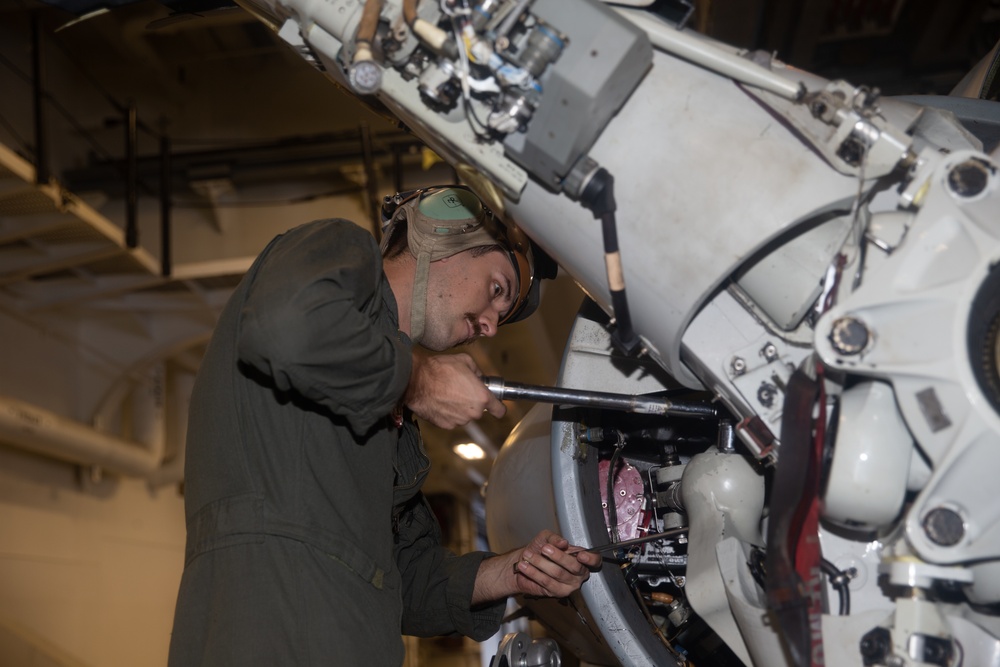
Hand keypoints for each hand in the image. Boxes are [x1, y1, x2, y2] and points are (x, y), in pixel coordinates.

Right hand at [404, 349, 505, 428]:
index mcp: (482, 397)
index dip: (498, 407)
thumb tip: (480, 379)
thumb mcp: (465, 361)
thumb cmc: (441, 369)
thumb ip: (478, 372)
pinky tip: (440, 401)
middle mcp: (473, 412)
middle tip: (461, 389)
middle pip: (479, 411)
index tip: (496, 406)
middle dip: (473, 402)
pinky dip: (447, 413)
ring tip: (447, 393)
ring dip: (460, 407)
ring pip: (464, 415)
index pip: (499, 411)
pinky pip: (451, 419)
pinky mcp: (446, 425)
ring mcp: (459, 421)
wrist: (417, 381)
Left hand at [472, 530, 600, 604]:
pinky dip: (534, 573)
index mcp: (581, 558)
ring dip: (541, 563)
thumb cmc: (539, 549)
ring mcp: (569, 584)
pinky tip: (526, 566)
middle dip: (558, 556)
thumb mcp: (546, 538)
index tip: (581, 555)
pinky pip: (546, 582)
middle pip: (575, 566)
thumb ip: (555, 538)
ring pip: (558, 574)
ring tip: (528, 555)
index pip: (595, 560)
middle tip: (544, 548)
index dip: (591, 559)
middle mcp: (578, 573)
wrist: (525, 561)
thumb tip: (563, 543)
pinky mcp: (557, 592)